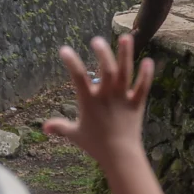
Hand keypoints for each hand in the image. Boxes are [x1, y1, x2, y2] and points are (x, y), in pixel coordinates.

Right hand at [42, 35, 153, 167]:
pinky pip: (142, 87)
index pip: (77, 77)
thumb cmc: (95, 145)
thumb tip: (44, 127)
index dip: (71, 62)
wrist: (119, 156)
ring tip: (126, 36)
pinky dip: (146, 75)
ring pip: (125, 73)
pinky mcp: (136, 104)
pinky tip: (149, 61)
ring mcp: (122, 98)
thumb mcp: (75, 135)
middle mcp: (106, 96)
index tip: (65, 50)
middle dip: (102, 53)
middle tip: (97, 40)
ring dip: (125, 54)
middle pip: (106, 69)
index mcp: (89, 101)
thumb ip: (60, 127)